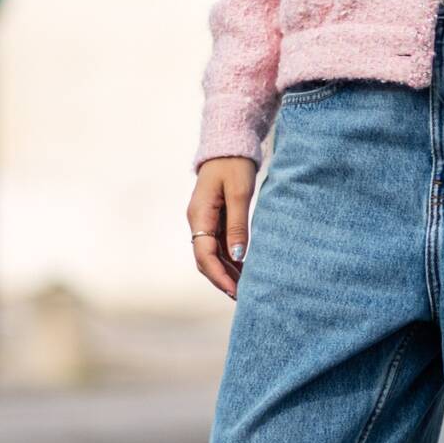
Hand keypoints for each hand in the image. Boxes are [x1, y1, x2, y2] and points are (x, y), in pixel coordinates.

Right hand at [188, 157, 256, 300]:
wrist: (229, 145)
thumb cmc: (234, 165)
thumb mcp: (240, 194)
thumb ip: (238, 225)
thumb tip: (238, 255)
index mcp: (199, 215)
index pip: (204, 255)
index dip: (218, 276)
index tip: (234, 291)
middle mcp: (198, 221)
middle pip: (205, 259)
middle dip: (222, 280)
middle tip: (243, 297)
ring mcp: (204, 221)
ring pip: (212, 255)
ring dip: (226, 272)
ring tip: (246, 288)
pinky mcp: (214, 219)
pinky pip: (219, 245)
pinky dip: (230, 260)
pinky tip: (244, 270)